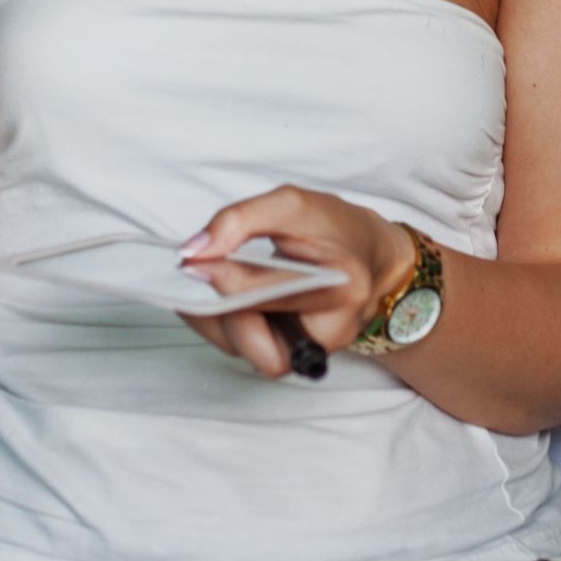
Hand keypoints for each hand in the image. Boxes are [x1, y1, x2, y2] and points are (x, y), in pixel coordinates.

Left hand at [176, 186, 416, 378]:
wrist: (369, 257)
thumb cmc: (334, 229)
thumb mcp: (292, 204)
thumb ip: (241, 220)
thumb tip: (193, 250)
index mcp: (340, 284)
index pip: (270, 293)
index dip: (224, 279)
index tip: (191, 260)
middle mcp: (334, 327)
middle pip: (261, 341)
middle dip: (219, 312)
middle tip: (190, 280)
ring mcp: (316, 348)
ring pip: (253, 355)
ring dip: (218, 324)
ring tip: (197, 291)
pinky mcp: (299, 353)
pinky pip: (253, 353)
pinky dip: (226, 328)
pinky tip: (212, 302)